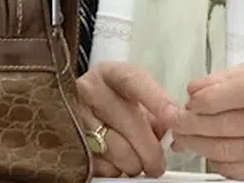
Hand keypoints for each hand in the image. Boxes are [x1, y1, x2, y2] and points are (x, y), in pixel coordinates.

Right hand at [76, 61, 179, 177]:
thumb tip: (169, 130)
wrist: (77, 108)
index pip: (134, 81)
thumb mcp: (132, 96)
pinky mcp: (70, 140)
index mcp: (110, 74)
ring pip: (117, 150)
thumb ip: (154, 109)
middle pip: (130, 122)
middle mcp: (90, 90)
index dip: (156, 100)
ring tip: (135, 162)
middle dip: (150, 151)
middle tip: (158, 164)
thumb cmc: (112, 102)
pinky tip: (114, 162)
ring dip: (133, 164)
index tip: (173, 118)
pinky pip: (101, 165)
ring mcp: (76, 115)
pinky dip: (114, 170)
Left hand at [170, 60, 243, 179]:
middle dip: (191, 122)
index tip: (188, 98)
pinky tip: (206, 149)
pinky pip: (237, 170)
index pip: (242, 91)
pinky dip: (215, 160)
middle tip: (173, 118)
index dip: (209, 97)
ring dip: (197, 143)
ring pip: (228, 150)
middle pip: (228, 124)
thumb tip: (195, 89)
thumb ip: (228, 78)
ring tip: (181, 135)